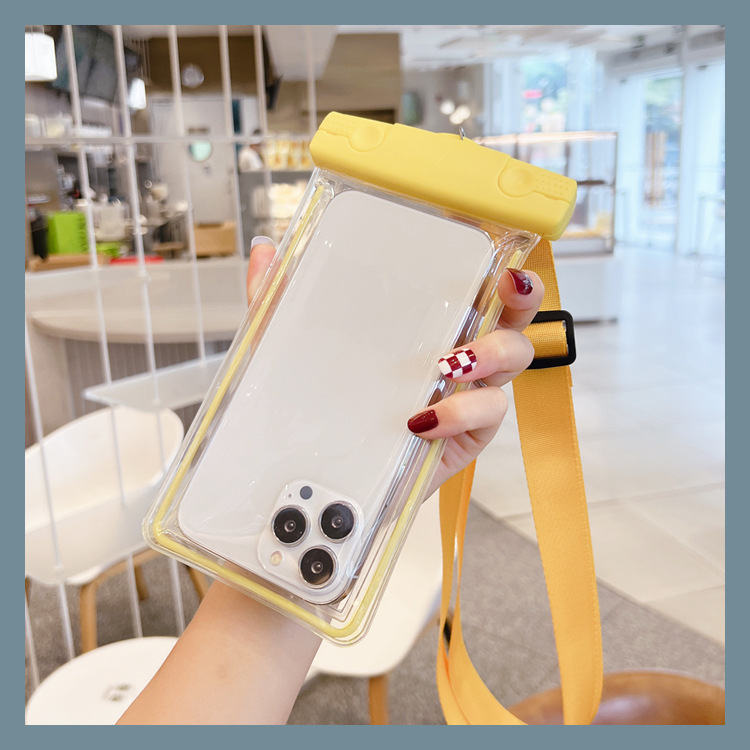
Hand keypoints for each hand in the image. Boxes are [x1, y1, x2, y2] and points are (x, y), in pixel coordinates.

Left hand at [246, 238, 543, 494]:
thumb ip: (280, 300)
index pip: (475, 284)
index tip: (496, 250)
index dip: (495, 263)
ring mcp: (468, 394)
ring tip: (450, 364)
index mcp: (429, 325)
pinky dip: (463, 411)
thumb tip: (264, 249)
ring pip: (513, 362)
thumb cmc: (323, 405)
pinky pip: (490, 414)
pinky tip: (425, 417)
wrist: (326, 479)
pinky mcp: (469, 436)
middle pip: (513, 316)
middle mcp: (458, 354)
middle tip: (506, 288)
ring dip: (493, 353)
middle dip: (522, 297)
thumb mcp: (295, 350)